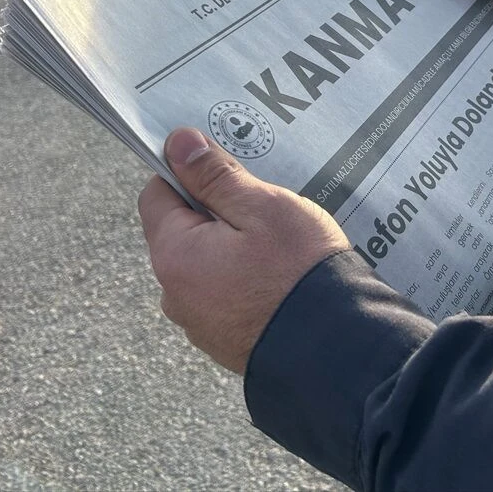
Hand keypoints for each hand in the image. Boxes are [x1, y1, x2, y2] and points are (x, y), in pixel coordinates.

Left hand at [139, 128, 349, 373]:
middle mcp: (174, 292)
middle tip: (263, 205)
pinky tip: (279, 274)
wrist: (335, 348)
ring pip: (205, 262)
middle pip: (181, 230)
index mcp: (175, 254)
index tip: (227, 169)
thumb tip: (177, 143)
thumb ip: (216, 175)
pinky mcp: (223, 340)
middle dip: (216, 211)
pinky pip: (223, 293)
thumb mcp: (262, 207)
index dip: (188, 173)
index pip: (157, 194)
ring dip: (232, 246)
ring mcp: (198, 322)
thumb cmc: (299, 271)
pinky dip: (243, 278)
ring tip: (278, 242)